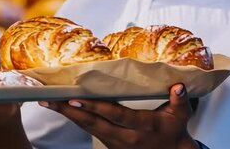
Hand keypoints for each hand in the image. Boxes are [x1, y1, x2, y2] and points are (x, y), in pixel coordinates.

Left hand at [39, 84, 199, 148]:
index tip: (76, 97)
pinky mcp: (109, 143)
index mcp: (142, 127)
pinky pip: (88, 129)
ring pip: (87, 127)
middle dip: (69, 111)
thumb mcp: (181, 117)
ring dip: (67, 114)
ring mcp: (114, 142)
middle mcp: (124, 137)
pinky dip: (74, 118)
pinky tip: (62, 108)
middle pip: (92, 123)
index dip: (95, 107)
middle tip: (49, 99)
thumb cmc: (174, 131)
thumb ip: (180, 101)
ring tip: (48, 102)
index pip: (115, 115)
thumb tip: (178, 86)